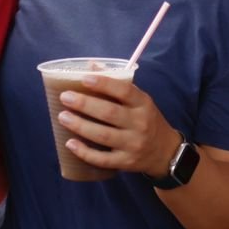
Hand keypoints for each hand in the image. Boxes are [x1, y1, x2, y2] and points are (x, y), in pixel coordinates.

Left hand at [58, 74, 179, 178]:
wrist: (165, 152)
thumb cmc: (147, 120)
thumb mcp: (139, 100)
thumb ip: (117, 85)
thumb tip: (91, 66)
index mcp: (143, 104)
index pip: (124, 91)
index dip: (103, 84)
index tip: (84, 78)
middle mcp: (140, 123)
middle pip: (109, 113)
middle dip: (84, 104)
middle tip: (65, 97)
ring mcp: (133, 144)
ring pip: (103, 135)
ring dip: (80, 126)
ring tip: (63, 117)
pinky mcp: (126, 162)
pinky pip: (102, 159)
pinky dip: (85, 152)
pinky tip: (70, 144)